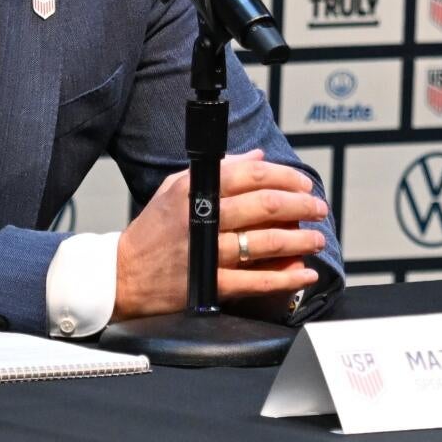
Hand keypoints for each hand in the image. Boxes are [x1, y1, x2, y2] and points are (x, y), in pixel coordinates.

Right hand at [113, 150, 328, 319]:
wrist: (122, 275)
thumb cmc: (153, 229)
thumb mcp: (177, 188)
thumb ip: (220, 170)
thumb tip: (259, 157)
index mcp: (195, 190)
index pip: (252, 175)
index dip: (285, 177)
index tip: (304, 184)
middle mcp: (202, 218)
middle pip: (265, 206)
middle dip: (301, 206)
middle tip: (319, 208)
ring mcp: (207, 253)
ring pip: (265, 243)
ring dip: (300, 239)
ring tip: (317, 238)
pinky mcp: (209, 285)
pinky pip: (256, 282)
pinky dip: (286, 278)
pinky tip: (305, 274)